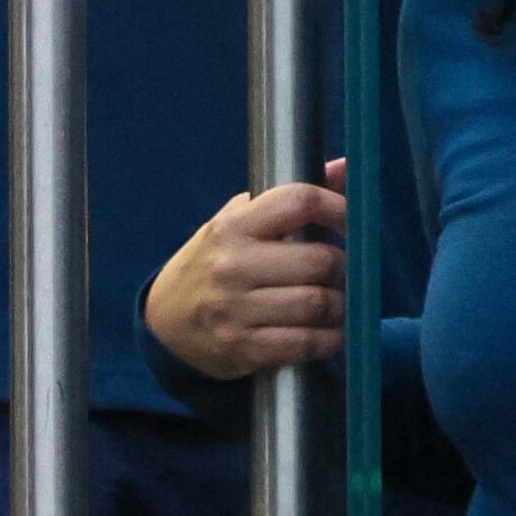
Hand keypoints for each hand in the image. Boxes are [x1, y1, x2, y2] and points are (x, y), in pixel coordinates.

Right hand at [145, 170, 350, 378]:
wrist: (164, 321)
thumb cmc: (211, 264)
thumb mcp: (237, 223)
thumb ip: (289, 199)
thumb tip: (346, 167)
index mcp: (234, 226)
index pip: (298, 201)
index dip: (338, 207)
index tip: (351, 221)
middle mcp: (233, 265)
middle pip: (318, 260)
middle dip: (344, 268)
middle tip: (345, 272)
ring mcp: (236, 309)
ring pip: (316, 304)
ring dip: (341, 307)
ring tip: (340, 304)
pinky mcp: (242, 348)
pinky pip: (304, 343)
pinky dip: (329, 340)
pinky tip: (330, 334)